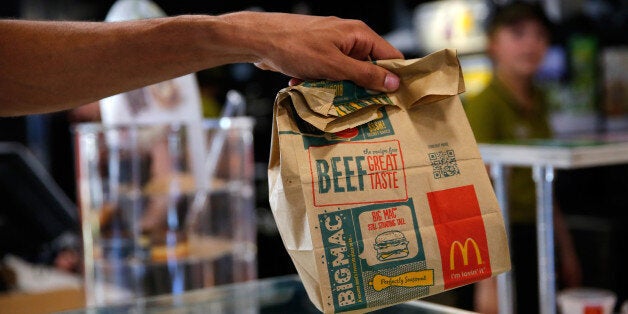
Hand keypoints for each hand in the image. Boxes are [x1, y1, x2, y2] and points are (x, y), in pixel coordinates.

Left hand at [224, 12, 402, 91]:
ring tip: (332, 101)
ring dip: (340, 89)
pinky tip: (308, 88)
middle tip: (365, 109)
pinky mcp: (318, 57)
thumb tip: (393, 82)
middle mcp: (348, 39)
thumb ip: (365, 74)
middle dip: (365, 88)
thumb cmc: (295, 46)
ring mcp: (332, 48)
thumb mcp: (334, 65)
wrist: (258, 40)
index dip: (395, 77)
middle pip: (369, 68)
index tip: (398, 100)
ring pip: (348, 75)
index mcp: (358, 34)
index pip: (390, 56)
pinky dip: (323, 85)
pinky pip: (330, 75)